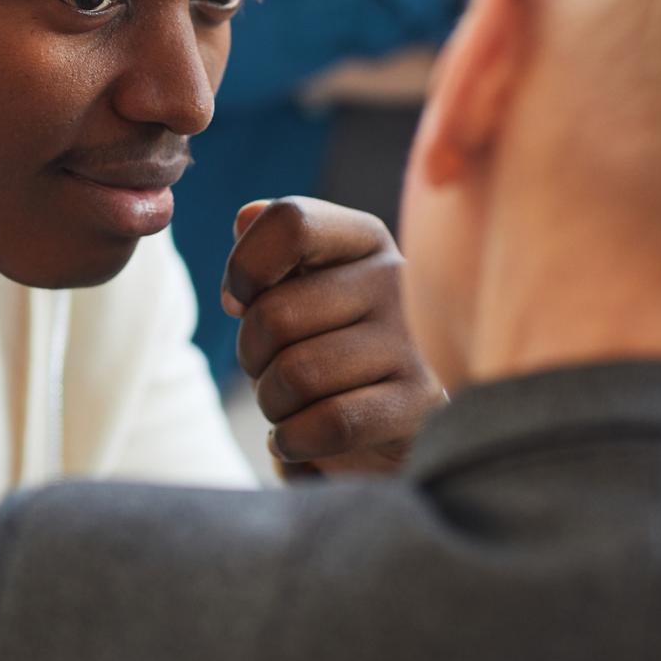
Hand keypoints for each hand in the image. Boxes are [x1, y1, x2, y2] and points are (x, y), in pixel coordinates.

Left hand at [222, 197, 443, 477]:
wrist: (382, 432)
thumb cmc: (325, 349)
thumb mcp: (295, 291)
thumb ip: (268, 246)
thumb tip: (245, 219)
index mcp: (363, 239)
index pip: (290, 221)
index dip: (245, 268)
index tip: (240, 301)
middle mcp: (397, 278)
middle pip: (274, 314)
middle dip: (251, 356)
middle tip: (271, 369)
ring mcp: (413, 341)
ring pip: (295, 375)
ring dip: (273, 404)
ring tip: (293, 405)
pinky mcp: (419, 403)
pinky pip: (329, 423)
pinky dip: (295, 441)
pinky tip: (302, 438)